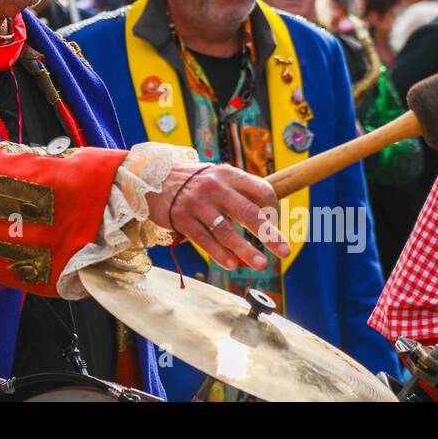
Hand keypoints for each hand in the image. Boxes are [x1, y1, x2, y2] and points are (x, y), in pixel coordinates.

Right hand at [145, 163, 288, 271]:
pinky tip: (231, 264)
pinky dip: (219, 254)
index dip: (273, 211)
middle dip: (268, 234)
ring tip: (261, 264)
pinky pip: (204, 239)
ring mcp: (197, 203)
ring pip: (226, 230)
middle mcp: (215, 187)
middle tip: (284, 251)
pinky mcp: (182, 217)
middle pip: (248, 212)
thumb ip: (241, 194)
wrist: (153, 178)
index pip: (261, 191)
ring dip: (245, 250)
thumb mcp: (219, 178)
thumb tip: (269, 222)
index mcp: (230, 174)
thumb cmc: (195, 183)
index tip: (276, 226)